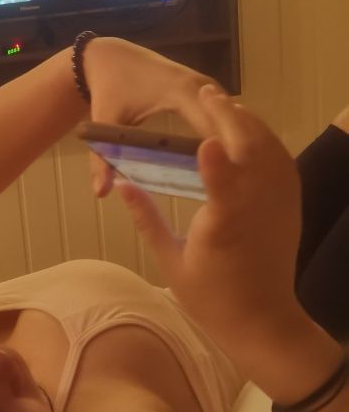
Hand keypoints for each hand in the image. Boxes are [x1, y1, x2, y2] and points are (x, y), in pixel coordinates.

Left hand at [84, 38, 223, 195]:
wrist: (111, 57)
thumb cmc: (109, 89)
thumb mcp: (106, 122)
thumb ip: (102, 159)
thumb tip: (101, 193)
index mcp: (181, 92)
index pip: (213, 129)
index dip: (223, 158)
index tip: (226, 190)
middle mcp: (202, 86)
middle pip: (229, 125)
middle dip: (234, 157)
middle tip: (236, 193)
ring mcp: (208, 85)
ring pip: (232, 120)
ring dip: (235, 147)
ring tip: (239, 183)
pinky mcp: (208, 89)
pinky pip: (225, 115)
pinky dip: (228, 136)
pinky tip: (229, 164)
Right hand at [111, 86, 303, 360]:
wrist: (263, 319)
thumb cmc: (210, 297)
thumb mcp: (170, 262)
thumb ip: (146, 219)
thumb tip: (121, 186)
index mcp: (224, 228)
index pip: (222, 188)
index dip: (214, 161)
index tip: (203, 139)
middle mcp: (257, 210)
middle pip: (250, 152)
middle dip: (229, 117)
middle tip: (205, 92)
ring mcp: (279, 205)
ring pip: (270, 149)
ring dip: (248, 121)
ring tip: (225, 103)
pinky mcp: (291, 205)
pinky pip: (282, 162)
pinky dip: (266, 139)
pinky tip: (250, 130)